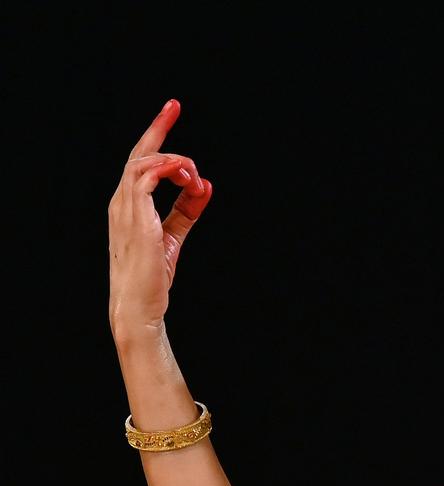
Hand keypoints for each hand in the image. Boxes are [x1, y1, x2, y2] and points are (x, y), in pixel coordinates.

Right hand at [108, 98, 212, 336]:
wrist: (140, 305)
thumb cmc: (153, 275)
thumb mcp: (174, 236)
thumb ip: (187, 210)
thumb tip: (206, 186)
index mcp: (128, 204)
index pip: (140, 161)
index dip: (155, 135)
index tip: (170, 112)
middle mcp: (121, 201)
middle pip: (138, 153)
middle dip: (157, 127)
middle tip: (174, 107)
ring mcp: (125, 208)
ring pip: (143, 162)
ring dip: (174, 161)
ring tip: (193, 176)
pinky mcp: (135, 218)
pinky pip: (145, 178)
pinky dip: (167, 171)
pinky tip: (188, 180)